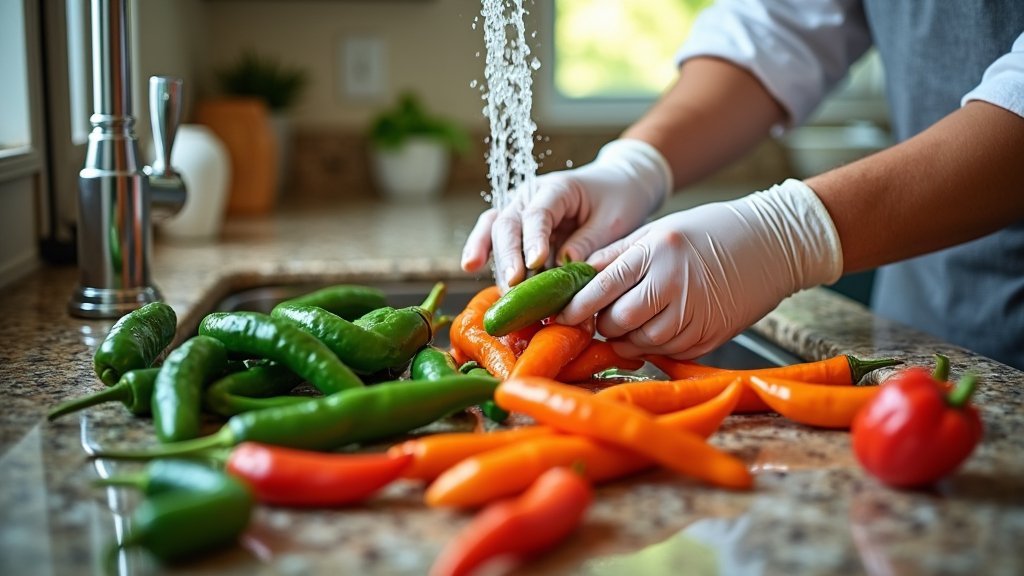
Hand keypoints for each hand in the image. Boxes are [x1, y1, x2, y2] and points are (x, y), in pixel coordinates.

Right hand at [460, 139, 672, 290]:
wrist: (619, 186)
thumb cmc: (618, 200)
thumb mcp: (613, 221)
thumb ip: (587, 243)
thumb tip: (563, 268)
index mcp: (557, 188)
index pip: (538, 215)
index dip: (533, 240)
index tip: (535, 264)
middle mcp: (531, 195)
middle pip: (509, 223)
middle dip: (508, 255)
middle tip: (513, 284)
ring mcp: (521, 210)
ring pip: (495, 229)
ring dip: (489, 255)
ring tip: (485, 279)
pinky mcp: (519, 227)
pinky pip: (496, 238)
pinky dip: (484, 251)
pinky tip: (470, 266)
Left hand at [557, 179, 843, 358]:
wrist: (775, 243)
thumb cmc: (713, 230)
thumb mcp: (661, 230)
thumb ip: (619, 254)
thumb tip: (580, 275)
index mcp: (657, 251)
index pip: (602, 287)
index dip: (576, 306)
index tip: (560, 315)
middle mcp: (674, 283)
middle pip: (618, 321)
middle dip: (602, 325)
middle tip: (597, 319)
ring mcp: (694, 313)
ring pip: (641, 342)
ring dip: (626, 339)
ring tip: (625, 325)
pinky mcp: (710, 336)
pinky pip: (668, 351)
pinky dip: (652, 346)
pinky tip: (653, 331)